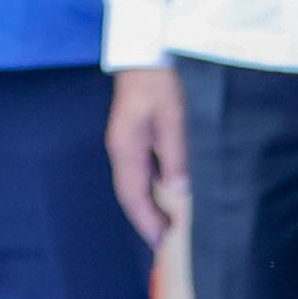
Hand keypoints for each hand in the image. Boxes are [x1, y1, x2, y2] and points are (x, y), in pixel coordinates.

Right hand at [108, 64, 188, 251]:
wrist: (143, 58)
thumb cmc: (160, 86)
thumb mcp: (173, 120)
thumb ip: (174, 156)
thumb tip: (177, 191)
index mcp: (126, 150)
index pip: (133, 195)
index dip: (146, 220)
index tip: (160, 240)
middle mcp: (120, 151)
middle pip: (129, 194)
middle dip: (144, 218)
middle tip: (163, 240)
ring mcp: (123, 145)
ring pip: (132, 185)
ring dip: (146, 206)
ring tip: (165, 223)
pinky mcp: (130, 139)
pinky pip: (137, 172)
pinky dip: (148, 189)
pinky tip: (164, 195)